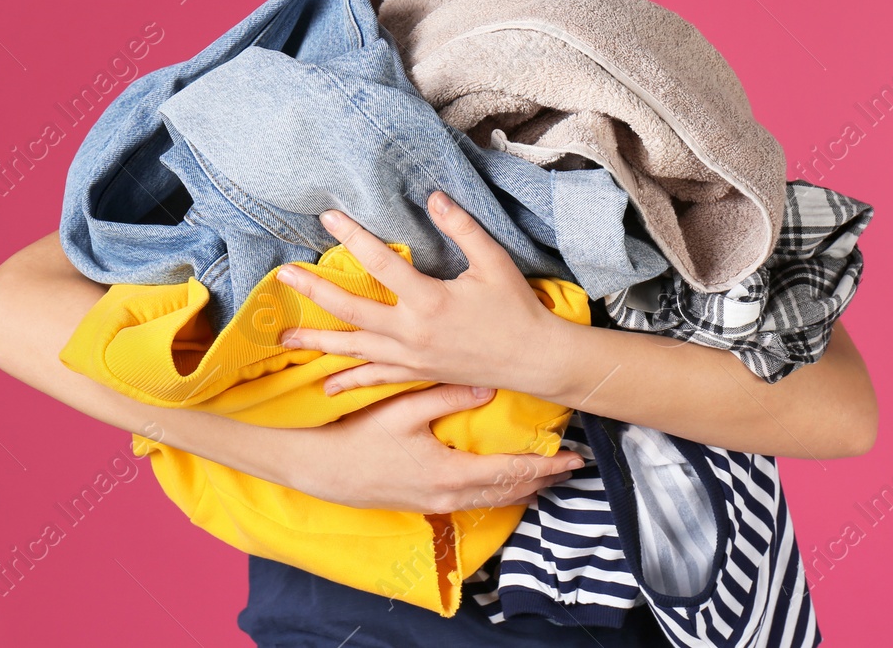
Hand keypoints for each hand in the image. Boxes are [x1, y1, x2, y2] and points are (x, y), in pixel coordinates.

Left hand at [274, 190, 567, 398]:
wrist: (533, 360)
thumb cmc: (516, 308)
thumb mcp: (493, 262)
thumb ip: (462, 228)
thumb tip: (434, 197)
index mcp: (430, 299)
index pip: (381, 262)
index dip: (352, 236)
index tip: (328, 217)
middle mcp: (413, 331)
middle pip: (352, 309)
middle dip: (314, 292)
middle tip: (283, 275)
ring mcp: (411, 357)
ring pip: (354, 348)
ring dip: (318, 341)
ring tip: (283, 336)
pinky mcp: (417, 373)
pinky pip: (376, 377)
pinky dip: (349, 380)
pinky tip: (327, 385)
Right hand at [287, 382, 583, 512]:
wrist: (319, 469)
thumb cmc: (358, 435)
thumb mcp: (403, 409)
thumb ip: (448, 397)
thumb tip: (489, 387)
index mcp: (449, 472)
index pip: (510, 471)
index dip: (545, 465)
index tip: (572, 459)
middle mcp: (448, 496)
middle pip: (508, 493)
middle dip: (541, 481)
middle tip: (568, 469)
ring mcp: (435, 505)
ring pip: (491, 502)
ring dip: (521, 489)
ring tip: (543, 477)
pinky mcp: (423, 505)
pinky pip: (472, 504)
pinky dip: (496, 494)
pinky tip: (501, 485)